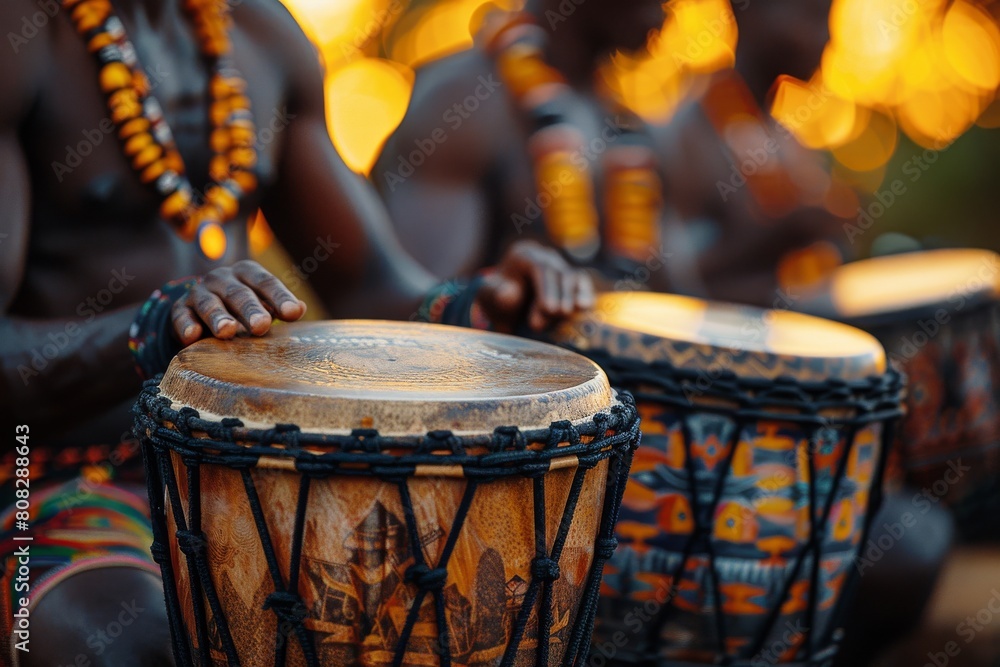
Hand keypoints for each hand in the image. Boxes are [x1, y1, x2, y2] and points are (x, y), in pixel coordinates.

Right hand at [171, 260, 306, 345]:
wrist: (201, 310)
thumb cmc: (242, 308)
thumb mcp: (261, 303)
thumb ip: (279, 306)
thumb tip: (300, 309)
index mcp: (247, 273)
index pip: (265, 282)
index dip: (280, 296)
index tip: (293, 313)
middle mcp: (222, 278)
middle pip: (238, 293)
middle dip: (251, 309)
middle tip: (262, 326)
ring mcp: (199, 292)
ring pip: (209, 304)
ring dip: (218, 317)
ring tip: (227, 332)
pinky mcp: (180, 309)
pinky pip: (182, 316)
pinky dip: (186, 326)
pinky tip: (192, 336)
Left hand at [476, 241, 594, 332]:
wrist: (508, 305)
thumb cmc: (498, 297)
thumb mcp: (489, 296)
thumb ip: (496, 294)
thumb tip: (510, 294)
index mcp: (524, 255)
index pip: (539, 267)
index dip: (547, 288)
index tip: (549, 309)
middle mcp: (545, 257)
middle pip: (557, 273)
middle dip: (556, 298)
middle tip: (549, 321)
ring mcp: (560, 267)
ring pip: (571, 278)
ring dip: (569, 300)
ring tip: (562, 318)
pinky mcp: (572, 279)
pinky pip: (582, 283)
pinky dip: (585, 294)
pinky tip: (584, 307)